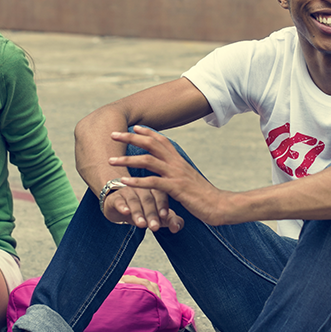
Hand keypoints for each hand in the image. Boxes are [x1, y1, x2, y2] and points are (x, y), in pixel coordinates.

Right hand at [102, 185, 184, 232]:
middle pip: (148, 200)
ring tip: (141, 224)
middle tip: (154, 227)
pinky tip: (126, 212)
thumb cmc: (143, 209)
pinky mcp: (116, 198)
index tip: (165, 216)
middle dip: (151, 214)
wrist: (119, 206)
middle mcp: (142, 188)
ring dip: (138, 213)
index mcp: (155, 189)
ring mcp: (128, 191)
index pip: (161, 195)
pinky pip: (119, 201)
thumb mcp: (157, 215)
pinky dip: (123, 206)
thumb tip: (177, 228)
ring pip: (134, 201)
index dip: (162, 205)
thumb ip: (170, 220)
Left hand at [106, 126, 233, 227]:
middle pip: (151, 144)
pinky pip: (153, 183)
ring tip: (111, 160)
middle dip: (130, 138)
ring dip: (127, 159)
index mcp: (179, 160)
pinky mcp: (176, 189)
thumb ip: (176, 173)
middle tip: (112, 135)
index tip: (134, 126)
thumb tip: (168, 172)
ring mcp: (176, 175)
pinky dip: (137, 182)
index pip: (161, 140)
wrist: (220, 205)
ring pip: (148, 161)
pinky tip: (124, 182)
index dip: (147, 132)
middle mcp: (176, 163)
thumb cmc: (203, 195)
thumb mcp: (188, 179)